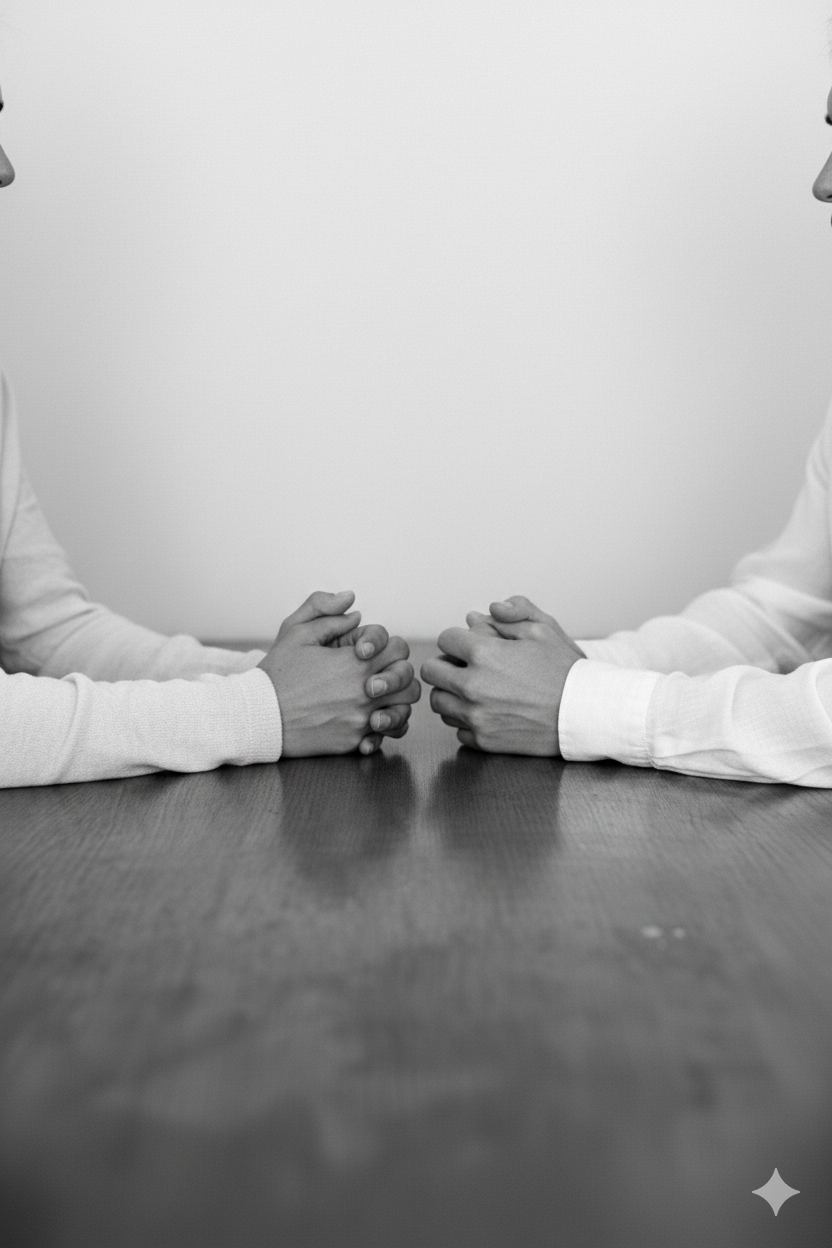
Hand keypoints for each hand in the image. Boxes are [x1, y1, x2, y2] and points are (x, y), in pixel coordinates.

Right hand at [260, 591, 420, 756]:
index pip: (398, 648)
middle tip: (380, 676)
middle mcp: (364, 691)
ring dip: (397, 703)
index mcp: (355, 662)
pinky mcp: (353, 741)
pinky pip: (386, 736)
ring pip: (403, 711)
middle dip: (399, 675)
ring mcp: (361, 718)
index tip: (366, 652)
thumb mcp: (296, 631)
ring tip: (379, 699)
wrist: (259, 716)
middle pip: (408, 681)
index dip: (388, 646)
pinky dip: (384, 730)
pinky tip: (370, 722)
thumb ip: (326, 611)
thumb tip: (352, 604)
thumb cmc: (278, 674)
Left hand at [420, 596, 584, 755]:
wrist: (584, 714)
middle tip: (466, 667)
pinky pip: (456, 728)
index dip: (459, 639)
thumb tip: (484, 612)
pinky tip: (485, 712)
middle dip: (446, 665)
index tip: (472, 646)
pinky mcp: (483, 740)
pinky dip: (465, 720)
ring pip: (439, 702)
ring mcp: (476, 716)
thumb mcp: (544, 630)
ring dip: (452, 693)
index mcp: (483, 654)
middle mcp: (472, 686)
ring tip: (474, 690)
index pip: (445, 640)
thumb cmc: (565, 670)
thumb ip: (512, 613)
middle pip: (432, 672)